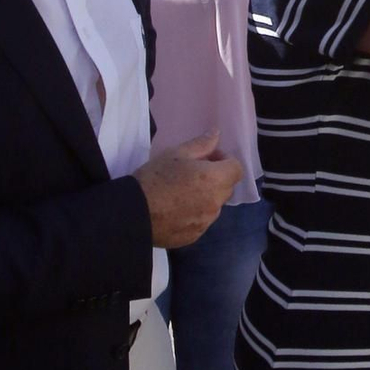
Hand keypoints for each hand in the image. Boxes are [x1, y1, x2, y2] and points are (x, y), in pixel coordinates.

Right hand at [133, 133, 242, 249]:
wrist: (133, 212)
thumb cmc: (154, 178)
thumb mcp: (176, 154)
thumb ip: (201, 144)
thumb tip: (216, 133)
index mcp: (215, 180)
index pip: (237, 169)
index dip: (225, 161)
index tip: (207, 159)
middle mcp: (216, 203)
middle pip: (227, 187)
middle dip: (216, 178)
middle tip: (192, 173)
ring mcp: (206, 222)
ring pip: (214, 205)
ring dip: (206, 196)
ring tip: (180, 192)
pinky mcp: (195, 236)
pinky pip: (202, 221)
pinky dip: (195, 213)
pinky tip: (174, 209)